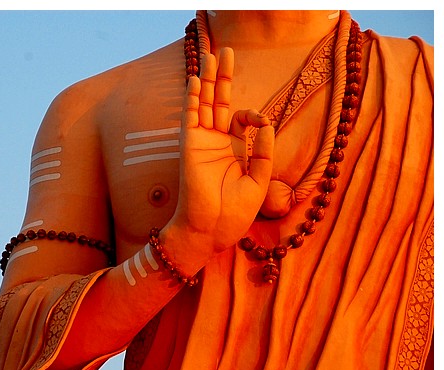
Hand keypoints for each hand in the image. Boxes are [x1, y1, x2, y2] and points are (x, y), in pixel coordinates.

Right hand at [164, 48, 274, 267]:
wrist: (211, 230)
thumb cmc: (233, 214)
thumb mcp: (260, 181)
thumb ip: (264, 151)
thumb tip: (266, 122)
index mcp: (234, 152)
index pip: (241, 119)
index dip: (253, 114)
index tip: (261, 122)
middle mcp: (216, 143)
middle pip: (219, 102)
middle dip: (223, 77)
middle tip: (226, 52)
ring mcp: (201, 143)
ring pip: (203, 103)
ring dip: (207, 79)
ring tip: (211, 54)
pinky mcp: (189, 146)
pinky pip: (189, 116)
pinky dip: (191, 98)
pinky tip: (195, 79)